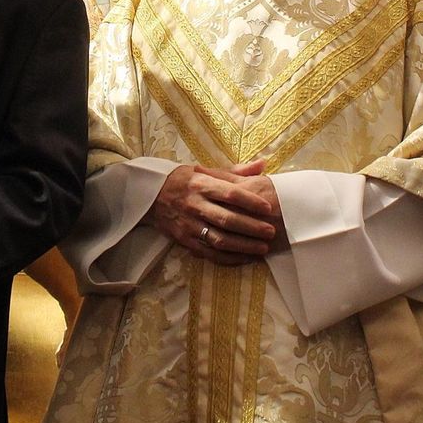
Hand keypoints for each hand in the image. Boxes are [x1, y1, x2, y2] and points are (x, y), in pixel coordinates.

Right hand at [148, 162, 277, 264]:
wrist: (151, 195)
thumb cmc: (185, 181)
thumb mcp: (206, 171)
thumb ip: (235, 171)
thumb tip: (263, 164)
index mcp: (202, 184)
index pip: (230, 193)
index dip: (250, 202)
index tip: (268, 209)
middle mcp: (195, 205)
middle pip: (227, 219)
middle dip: (252, 227)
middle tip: (271, 231)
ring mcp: (189, 225)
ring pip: (219, 239)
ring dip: (243, 246)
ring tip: (263, 248)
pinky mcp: (185, 240)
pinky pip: (209, 253)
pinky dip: (229, 258)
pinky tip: (245, 257)